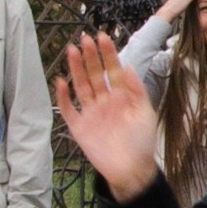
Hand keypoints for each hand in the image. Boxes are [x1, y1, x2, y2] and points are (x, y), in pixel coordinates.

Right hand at [54, 33, 162, 198]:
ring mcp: (91, 113)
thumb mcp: (145, 113)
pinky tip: (61, 82)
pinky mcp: (80, 127)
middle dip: (90, 56)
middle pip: (95, 74)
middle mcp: (105, 102)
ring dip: (76, 69)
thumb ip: (137, 90)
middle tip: (84, 39)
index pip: (113, 70)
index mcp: (122, 97)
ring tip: (71, 51)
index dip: (107, 54)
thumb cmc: (142, 143)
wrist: (131, 170)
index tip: (102, 37)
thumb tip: (129, 66)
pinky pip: (68, 109)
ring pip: (81, 86)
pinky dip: (63, 97)